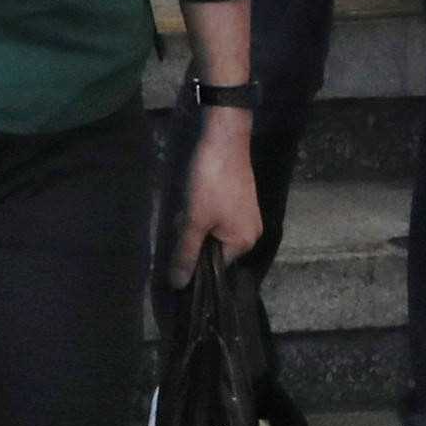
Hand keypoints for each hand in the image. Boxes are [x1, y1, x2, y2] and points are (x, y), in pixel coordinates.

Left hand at [167, 106, 262, 276]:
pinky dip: (202, 215)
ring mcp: (246, 216)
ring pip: (213, 232)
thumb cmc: (210, 183)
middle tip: (179, 224)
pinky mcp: (239, 202)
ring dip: (196, 226)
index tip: (173, 254)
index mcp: (244, 243)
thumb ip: (186, 253)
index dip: (193, 261)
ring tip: (184, 212)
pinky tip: (192, 201)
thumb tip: (179, 285)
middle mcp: (251, 233)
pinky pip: (218, 219)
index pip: (215, 266)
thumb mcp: (194, 220)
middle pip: (214, 249)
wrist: (224, 141)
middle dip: (193, 240)